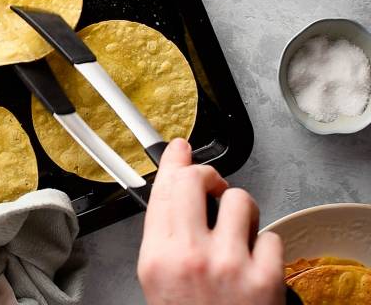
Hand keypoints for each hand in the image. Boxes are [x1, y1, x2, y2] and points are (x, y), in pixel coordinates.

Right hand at [137, 138, 283, 304]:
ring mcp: (230, 265)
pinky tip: (255, 266)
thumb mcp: (158, 279)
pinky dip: (266, 249)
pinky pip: (271, 236)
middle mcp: (191, 256)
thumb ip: (164, 234)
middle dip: (208, 176)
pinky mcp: (265, 278)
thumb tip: (173, 191)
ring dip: (241, 215)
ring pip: (240, 200)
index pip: (164, 190)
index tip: (180, 149)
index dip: (175, 161)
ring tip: (236, 239)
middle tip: (213, 189)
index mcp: (158, 257)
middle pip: (198, 180)